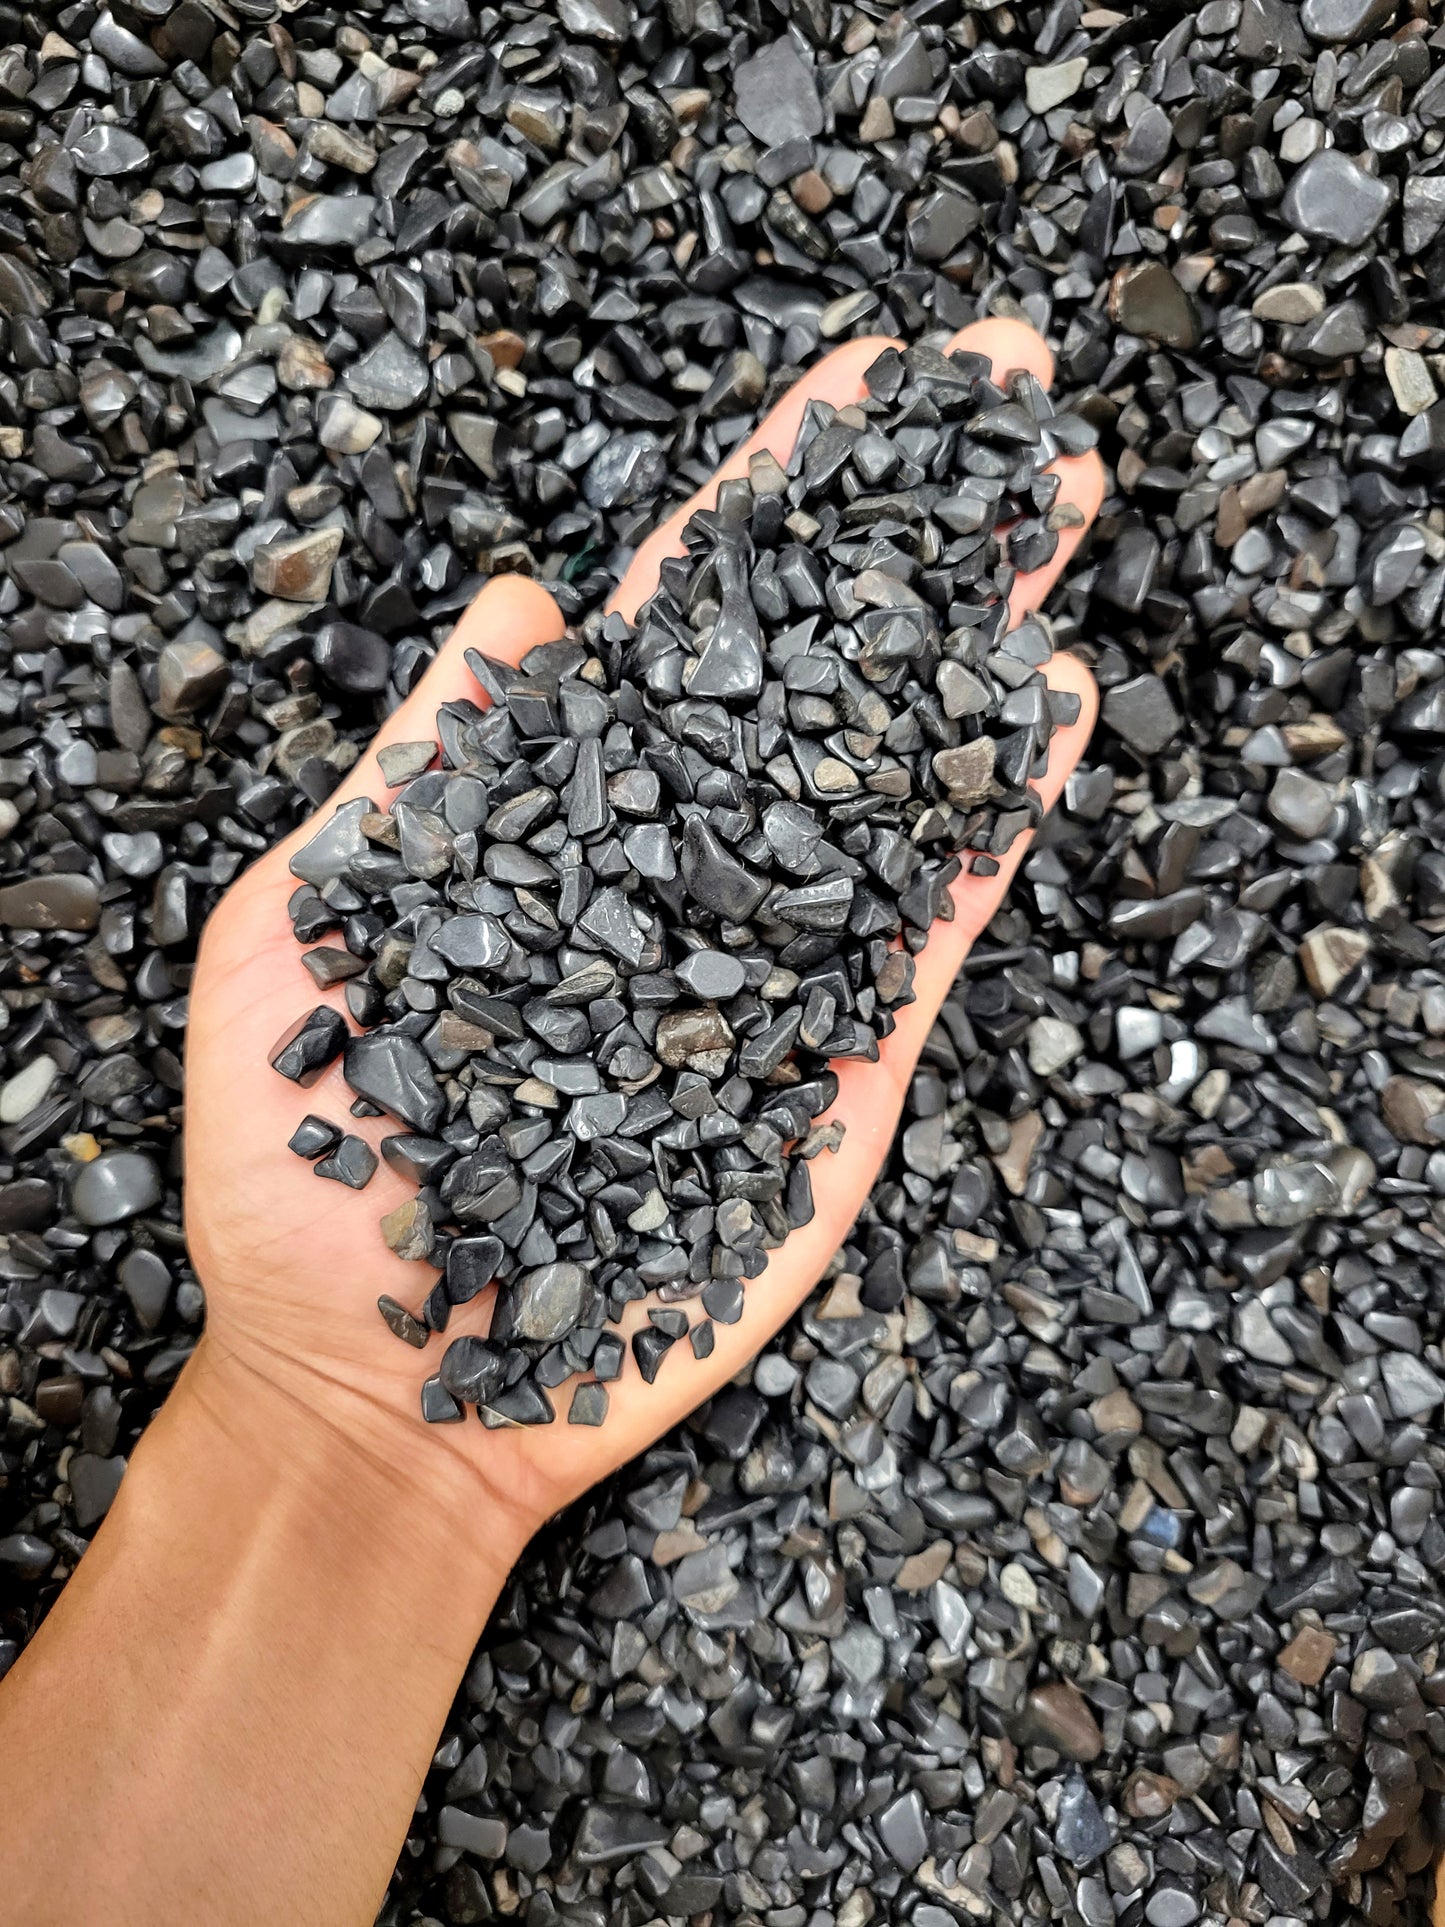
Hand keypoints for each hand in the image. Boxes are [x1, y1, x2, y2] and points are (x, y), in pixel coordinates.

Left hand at [185, 317, 1103, 1544]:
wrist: (381, 1396)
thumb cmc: (303, 1181)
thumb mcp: (303, 934)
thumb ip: (417, 771)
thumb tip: (518, 611)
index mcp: (555, 818)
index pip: (678, 623)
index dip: (770, 500)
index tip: (860, 386)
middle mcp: (679, 867)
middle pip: (813, 669)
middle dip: (910, 537)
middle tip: (1012, 404)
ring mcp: (766, 963)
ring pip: (890, 775)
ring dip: (974, 643)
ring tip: (1059, 517)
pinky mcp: (832, 1070)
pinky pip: (922, 928)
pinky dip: (985, 823)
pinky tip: (1042, 714)